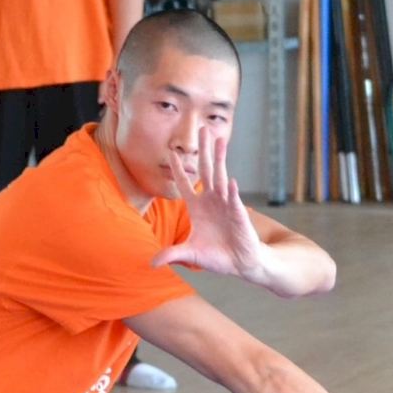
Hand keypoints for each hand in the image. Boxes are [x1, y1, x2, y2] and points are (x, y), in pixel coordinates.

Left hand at [152, 130, 262, 279]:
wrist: (241, 263)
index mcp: (197, 208)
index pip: (185, 184)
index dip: (178, 169)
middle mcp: (211, 201)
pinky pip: (234, 200)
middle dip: (203, 150)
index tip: (171, 151)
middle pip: (205, 170)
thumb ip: (172, 254)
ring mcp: (226, 205)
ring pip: (220, 177)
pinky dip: (231, 192)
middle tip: (202, 128)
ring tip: (220, 139)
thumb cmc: (217, 256)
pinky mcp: (238, 215)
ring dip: (219, 159)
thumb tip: (151, 264)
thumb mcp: (190, 254)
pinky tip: (229, 181)